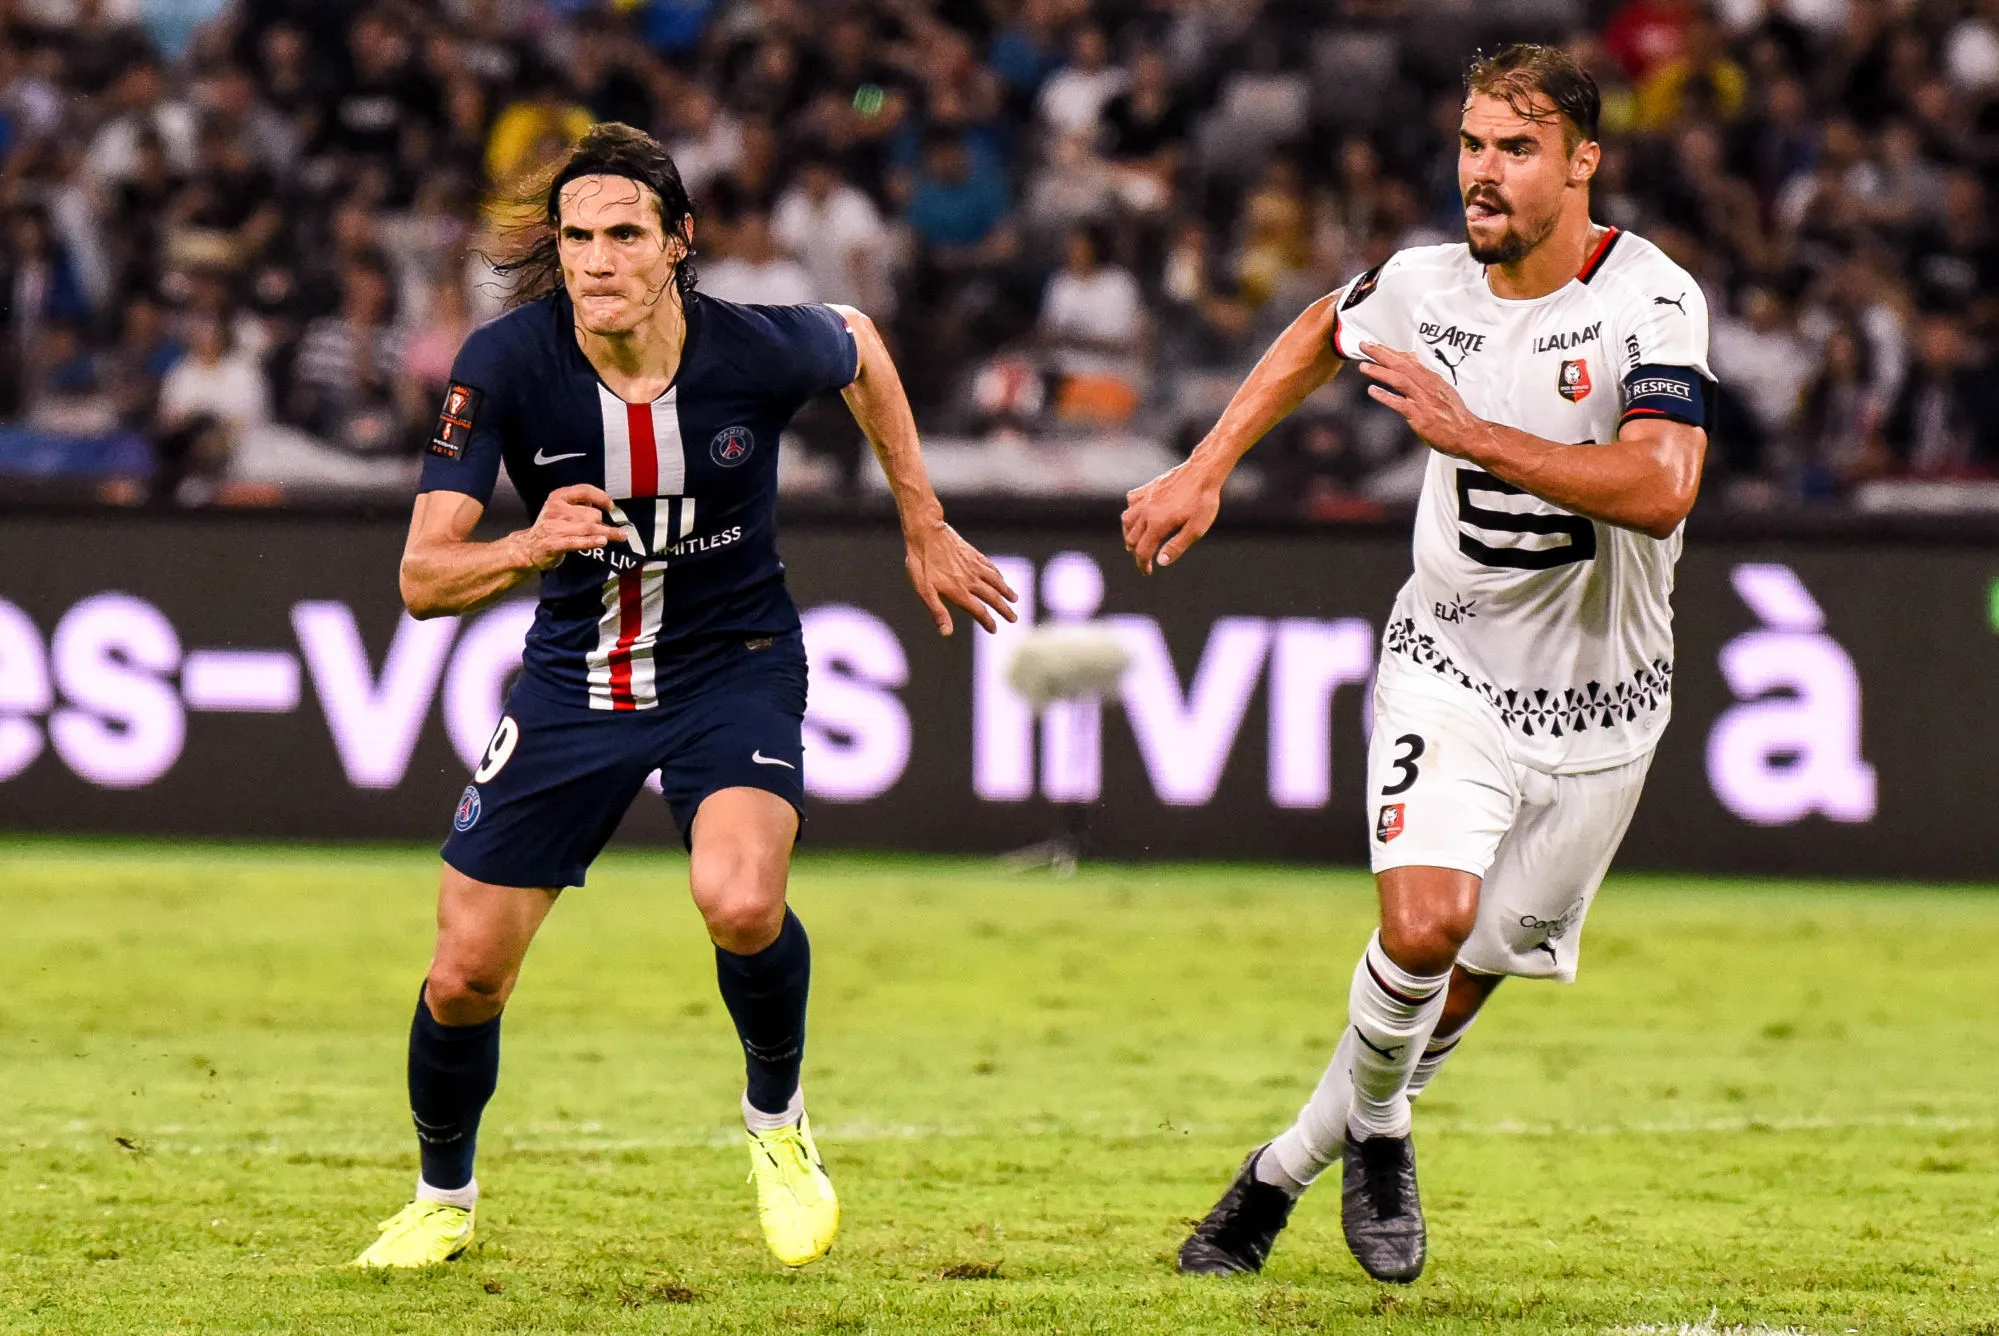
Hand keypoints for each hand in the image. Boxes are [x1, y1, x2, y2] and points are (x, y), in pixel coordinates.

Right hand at [514, 483, 624, 570]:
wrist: (527, 547)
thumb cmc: (550, 528)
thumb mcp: (560, 510)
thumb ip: (579, 506)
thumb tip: (607, 509)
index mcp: (558, 497)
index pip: (584, 491)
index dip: (601, 497)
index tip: (611, 506)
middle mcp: (555, 509)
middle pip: (591, 514)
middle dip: (603, 523)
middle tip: (613, 531)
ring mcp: (554, 526)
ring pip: (588, 528)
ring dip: (607, 532)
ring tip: (621, 535)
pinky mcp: (554, 543)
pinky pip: (577, 541)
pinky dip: (591, 541)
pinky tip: (603, 541)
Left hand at [904, 519, 1018, 634]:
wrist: (926, 532)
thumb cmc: (921, 563)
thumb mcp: (924, 590)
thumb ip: (937, 611)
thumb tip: (946, 633)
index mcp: (959, 592)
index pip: (979, 611)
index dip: (988, 622)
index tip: (994, 629)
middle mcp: (971, 580)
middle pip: (993, 598)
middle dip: (1004, 610)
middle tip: (1013, 618)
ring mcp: (974, 566)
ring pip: (996, 581)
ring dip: (1006, 591)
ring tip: (1015, 598)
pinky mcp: (973, 554)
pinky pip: (990, 567)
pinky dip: (998, 575)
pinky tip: (1000, 577)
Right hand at [1122, 458, 1221, 573]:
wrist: (1203, 472)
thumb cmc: (1203, 501)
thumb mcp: (1196, 529)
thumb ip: (1176, 546)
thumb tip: (1160, 561)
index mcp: (1157, 525)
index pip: (1142, 551)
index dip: (1143, 565)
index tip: (1147, 571)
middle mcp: (1146, 512)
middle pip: (1131, 538)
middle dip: (1136, 551)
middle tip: (1146, 557)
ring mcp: (1145, 498)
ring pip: (1127, 520)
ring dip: (1129, 533)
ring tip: (1137, 540)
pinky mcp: (1148, 488)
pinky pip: (1131, 501)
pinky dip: (1131, 511)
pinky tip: (1138, 514)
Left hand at [1357, 342, 1488, 458]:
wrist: (1467, 433)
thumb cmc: (1454, 414)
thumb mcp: (1441, 389)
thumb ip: (1425, 377)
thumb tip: (1412, 361)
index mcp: (1431, 378)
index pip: (1407, 360)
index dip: (1389, 351)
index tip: (1374, 344)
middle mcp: (1426, 385)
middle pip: (1401, 364)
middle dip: (1381, 353)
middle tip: (1363, 345)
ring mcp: (1422, 399)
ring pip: (1398, 380)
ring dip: (1380, 371)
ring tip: (1363, 366)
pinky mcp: (1419, 415)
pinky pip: (1399, 403)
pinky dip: (1385, 396)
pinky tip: (1372, 390)